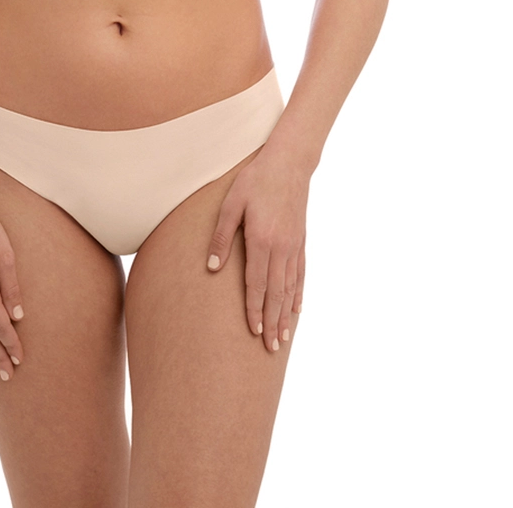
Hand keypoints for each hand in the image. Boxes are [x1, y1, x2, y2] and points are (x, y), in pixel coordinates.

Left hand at [206, 151, 307, 351]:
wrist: (289, 163)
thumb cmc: (255, 181)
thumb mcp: (232, 204)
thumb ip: (221, 238)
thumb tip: (211, 269)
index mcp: (261, 240)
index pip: (257, 284)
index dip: (254, 310)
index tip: (253, 332)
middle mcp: (281, 248)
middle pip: (276, 293)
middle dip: (272, 322)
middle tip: (270, 349)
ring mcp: (294, 246)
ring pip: (290, 288)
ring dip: (286, 315)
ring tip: (283, 339)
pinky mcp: (300, 241)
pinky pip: (301, 274)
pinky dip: (299, 294)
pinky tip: (298, 310)